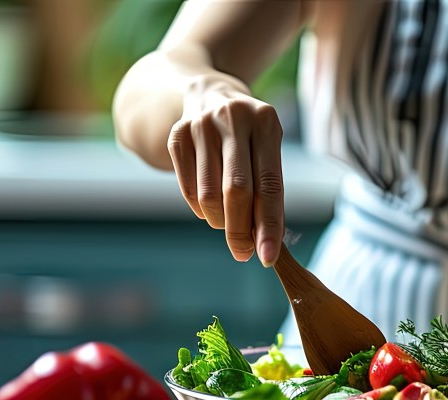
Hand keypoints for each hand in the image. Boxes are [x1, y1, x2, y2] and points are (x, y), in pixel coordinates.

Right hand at [167, 73, 284, 264]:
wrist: (208, 93)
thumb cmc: (248, 137)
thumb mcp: (267, 151)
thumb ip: (268, 191)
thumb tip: (264, 242)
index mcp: (266, 122)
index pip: (270, 184)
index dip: (269, 225)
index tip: (268, 258)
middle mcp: (233, 118)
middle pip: (236, 191)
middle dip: (240, 231)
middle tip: (243, 253)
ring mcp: (200, 124)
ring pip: (209, 195)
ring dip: (220, 222)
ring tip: (228, 222)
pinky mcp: (177, 135)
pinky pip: (188, 190)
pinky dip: (201, 210)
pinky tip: (210, 206)